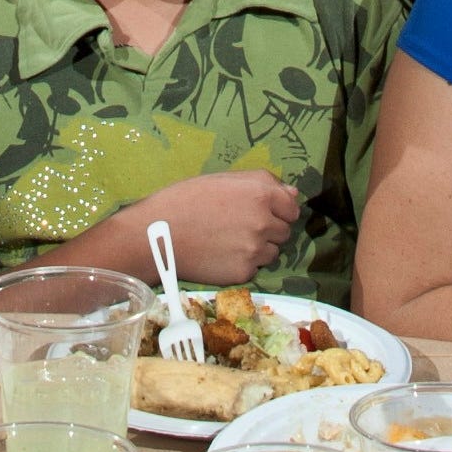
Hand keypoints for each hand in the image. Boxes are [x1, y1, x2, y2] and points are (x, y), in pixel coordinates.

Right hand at [136, 170, 305, 281]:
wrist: (158, 234)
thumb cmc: (186, 200)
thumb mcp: (223, 180)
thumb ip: (261, 182)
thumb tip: (293, 194)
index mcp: (261, 194)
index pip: (292, 208)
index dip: (279, 211)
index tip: (263, 213)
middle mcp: (263, 222)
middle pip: (284, 232)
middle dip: (268, 230)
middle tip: (240, 228)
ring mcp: (255, 250)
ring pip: (272, 252)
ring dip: (258, 249)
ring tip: (229, 242)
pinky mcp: (244, 272)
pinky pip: (255, 268)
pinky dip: (243, 264)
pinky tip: (222, 255)